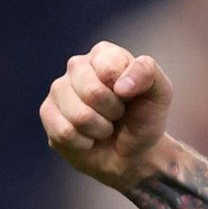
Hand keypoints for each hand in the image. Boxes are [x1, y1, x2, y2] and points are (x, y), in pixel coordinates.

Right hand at [40, 41, 173, 189]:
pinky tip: (88, 138)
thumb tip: (120, 86)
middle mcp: (77, 66)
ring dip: (99, 129)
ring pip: (78, 116)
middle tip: (118, 115)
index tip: (131, 97)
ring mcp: (59, 89)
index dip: (126, 91)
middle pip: (92, 92)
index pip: (109, 68)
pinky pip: (64, 133)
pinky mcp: (47, 114)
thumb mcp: (160, 93)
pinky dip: (84, 142)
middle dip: (113, 112)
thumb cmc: (145, 118)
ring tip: (104, 126)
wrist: (133, 154)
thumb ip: (148, 74)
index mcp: (104, 54)